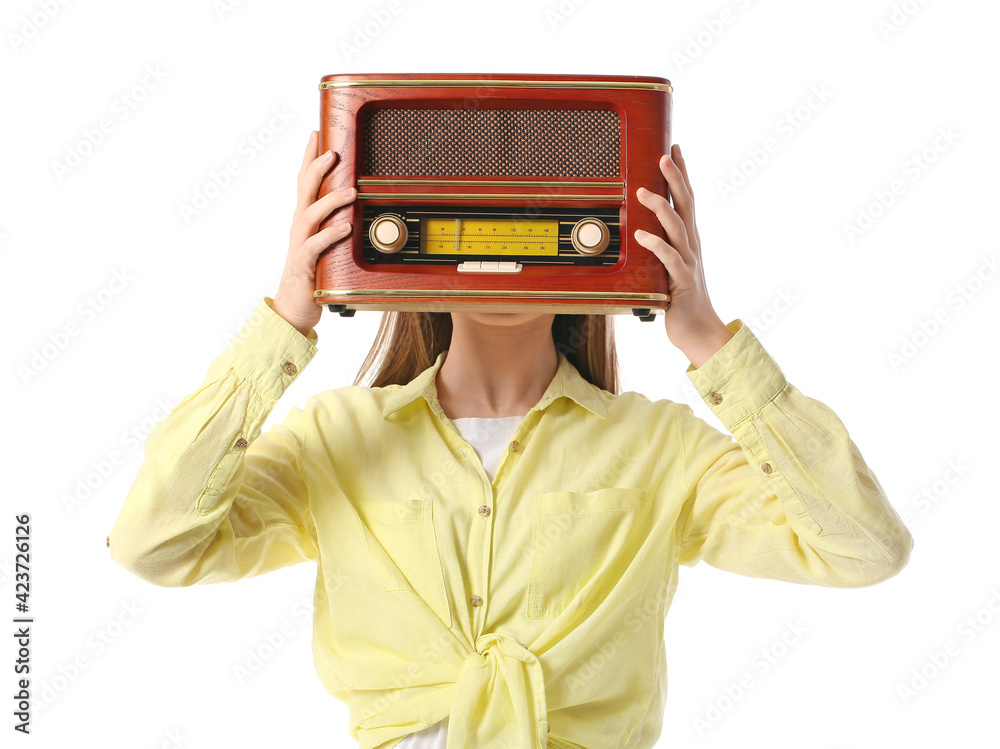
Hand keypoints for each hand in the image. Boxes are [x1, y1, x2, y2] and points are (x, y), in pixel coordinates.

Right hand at [271, 131, 356, 336]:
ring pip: (311, 214)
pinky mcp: (305, 264)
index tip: (316, 134)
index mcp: (304, 219)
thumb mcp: (323, 242)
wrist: (294, 307)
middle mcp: (299, 227)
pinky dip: (331, 234)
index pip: (304, 182)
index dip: (308, 157)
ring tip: (351, 192)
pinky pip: (317, 246)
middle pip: (304, 190)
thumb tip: (353, 204)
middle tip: (332, 153)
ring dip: (331, 200)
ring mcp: (300, 244)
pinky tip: (345, 228)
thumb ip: (333, 222)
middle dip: (316, 168)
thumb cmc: (311, 274)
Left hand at [634, 144, 732, 366]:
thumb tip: (642, 229)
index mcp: (689, 240)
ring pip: (677, 227)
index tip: (673, 147)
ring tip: (644, 190)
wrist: (699, 331)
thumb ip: (661, 246)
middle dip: (676, 178)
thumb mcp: (670, 266)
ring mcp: (688, 262)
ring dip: (661, 207)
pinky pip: (669, 259)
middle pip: (686, 205)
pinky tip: (642, 234)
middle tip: (664, 154)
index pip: (687, 199)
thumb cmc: (681, 300)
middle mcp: (692, 246)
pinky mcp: (681, 281)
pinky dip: (656, 244)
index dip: (681, 173)